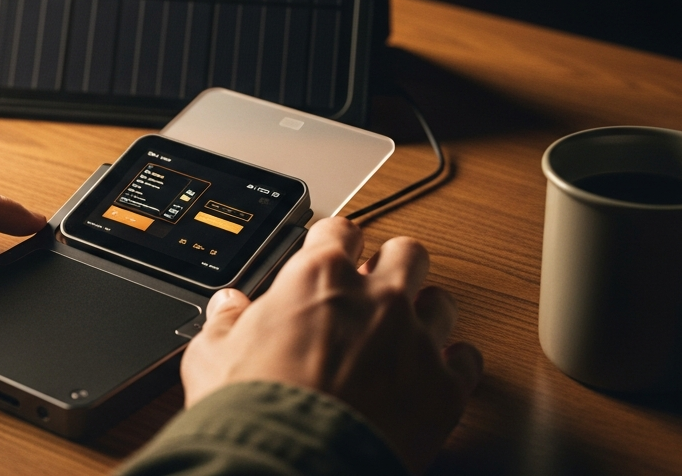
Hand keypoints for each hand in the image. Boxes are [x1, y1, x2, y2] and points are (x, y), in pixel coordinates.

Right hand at [180, 216, 481, 473]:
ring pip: (442, 301)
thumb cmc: (254, 410)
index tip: (331, 253)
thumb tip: (227, 306)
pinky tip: (438, 372)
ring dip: (425, 311)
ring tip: (408, 330)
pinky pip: (468, 361)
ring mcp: (416, 340)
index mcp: (319, 278)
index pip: (340, 230)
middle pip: (407, 253)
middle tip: (376, 286)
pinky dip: (455, 365)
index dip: (336, 241)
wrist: (293, 463)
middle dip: (393, 265)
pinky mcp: (445, 388)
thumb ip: (225, 322)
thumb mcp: (212, 355)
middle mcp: (376, 299)